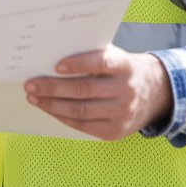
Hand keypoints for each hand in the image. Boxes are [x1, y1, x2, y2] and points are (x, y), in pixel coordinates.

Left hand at [24, 45, 172, 140]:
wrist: (154, 94)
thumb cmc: (122, 71)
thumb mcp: (115, 56)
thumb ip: (91, 54)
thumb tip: (52, 55)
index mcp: (124, 66)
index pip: (101, 62)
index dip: (78, 64)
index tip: (56, 65)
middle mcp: (125, 90)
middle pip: (84, 90)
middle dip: (53, 88)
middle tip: (31, 85)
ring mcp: (122, 113)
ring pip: (80, 111)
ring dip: (52, 105)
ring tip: (34, 98)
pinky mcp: (115, 131)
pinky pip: (83, 125)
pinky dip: (62, 117)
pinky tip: (49, 109)